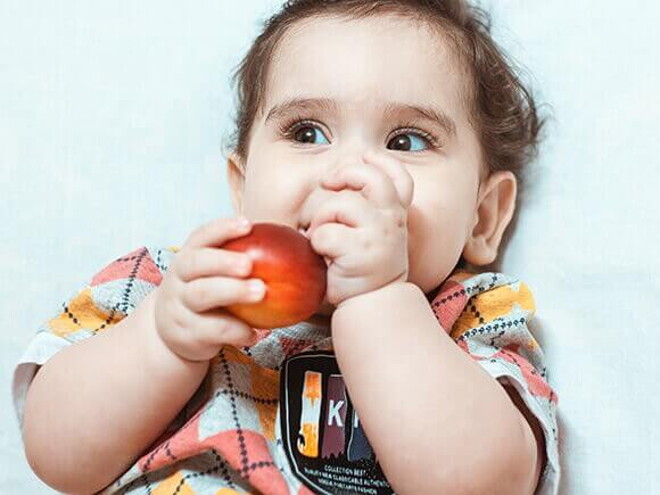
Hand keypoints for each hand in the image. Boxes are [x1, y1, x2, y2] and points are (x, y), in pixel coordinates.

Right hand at [154, 217, 265, 361]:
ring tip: (260, 292)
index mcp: (189, 257)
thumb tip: (291, 247)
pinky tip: (253, 333)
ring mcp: (179, 306)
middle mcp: (179, 278)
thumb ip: (240, 261)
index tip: (248, 224)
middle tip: (249, 264)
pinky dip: (235, 330)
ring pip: (201, 295)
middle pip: (196, 263)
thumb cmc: (207, 295)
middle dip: (223, 261)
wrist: (173, 333)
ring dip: (233, 291)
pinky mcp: (186, 334)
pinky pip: (211, 330)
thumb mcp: (213, 276)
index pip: (201, 236)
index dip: (223, 228)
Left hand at [307, 151, 413, 306]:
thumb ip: (367, 209)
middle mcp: (392, 221)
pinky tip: (323, 258)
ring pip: (337, 205)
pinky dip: (315, 245)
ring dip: (320, 220)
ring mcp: (379, 235)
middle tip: (327, 183)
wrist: (372, 306)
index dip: (381, 162)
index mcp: (396, 215)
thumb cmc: (364, 268)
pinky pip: (324, 235)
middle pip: (369, 178)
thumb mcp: (374, 235)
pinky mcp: (360, 252)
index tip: (364, 157)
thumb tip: (335, 176)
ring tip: (322, 239)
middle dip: (343, 174)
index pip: (400, 179)